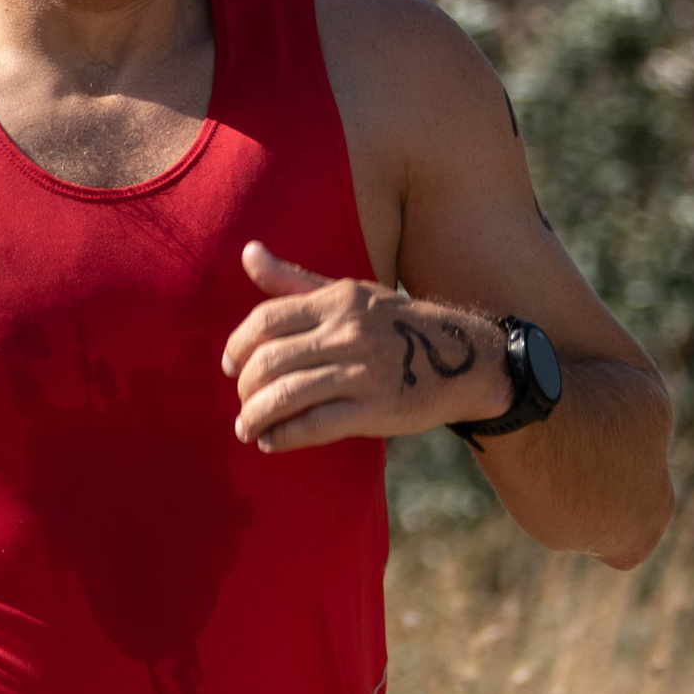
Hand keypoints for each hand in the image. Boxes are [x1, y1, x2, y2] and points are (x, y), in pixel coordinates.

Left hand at [221, 241, 507, 450]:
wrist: (462, 358)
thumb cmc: (394, 325)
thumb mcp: (350, 293)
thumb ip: (294, 281)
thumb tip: (247, 252)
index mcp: (337, 301)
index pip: (266, 320)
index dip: (238, 346)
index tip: (231, 365)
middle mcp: (347, 333)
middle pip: (270, 361)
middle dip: (245, 388)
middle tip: (243, 402)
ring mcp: (362, 372)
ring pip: (287, 396)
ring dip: (256, 418)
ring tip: (248, 428)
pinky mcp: (376, 409)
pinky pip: (315, 425)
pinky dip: (284, 436)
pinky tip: (273, 442)